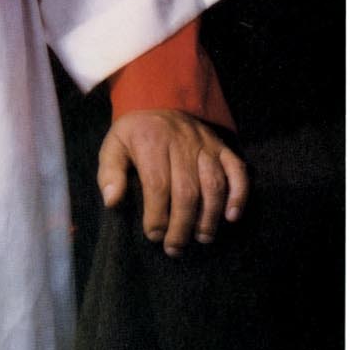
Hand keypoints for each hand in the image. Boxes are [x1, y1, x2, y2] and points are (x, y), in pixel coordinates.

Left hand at [96, 109, 247, 256]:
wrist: (159, 102)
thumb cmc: (135, 134)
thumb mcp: (113, 146)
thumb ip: (110, 173)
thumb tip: (112, 202)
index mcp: (151, 141)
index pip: (157, 184)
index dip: (157, 215)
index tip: (153, 236)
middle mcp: (181, 141)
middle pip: (187, 190)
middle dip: (182, 225)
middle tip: (175, 248)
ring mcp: (205, 143)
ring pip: (213, 184)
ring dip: (209, 216)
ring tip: (202, 238)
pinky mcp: (222, 147)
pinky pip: (237, 171)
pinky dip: (238, 194)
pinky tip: (231, 217)